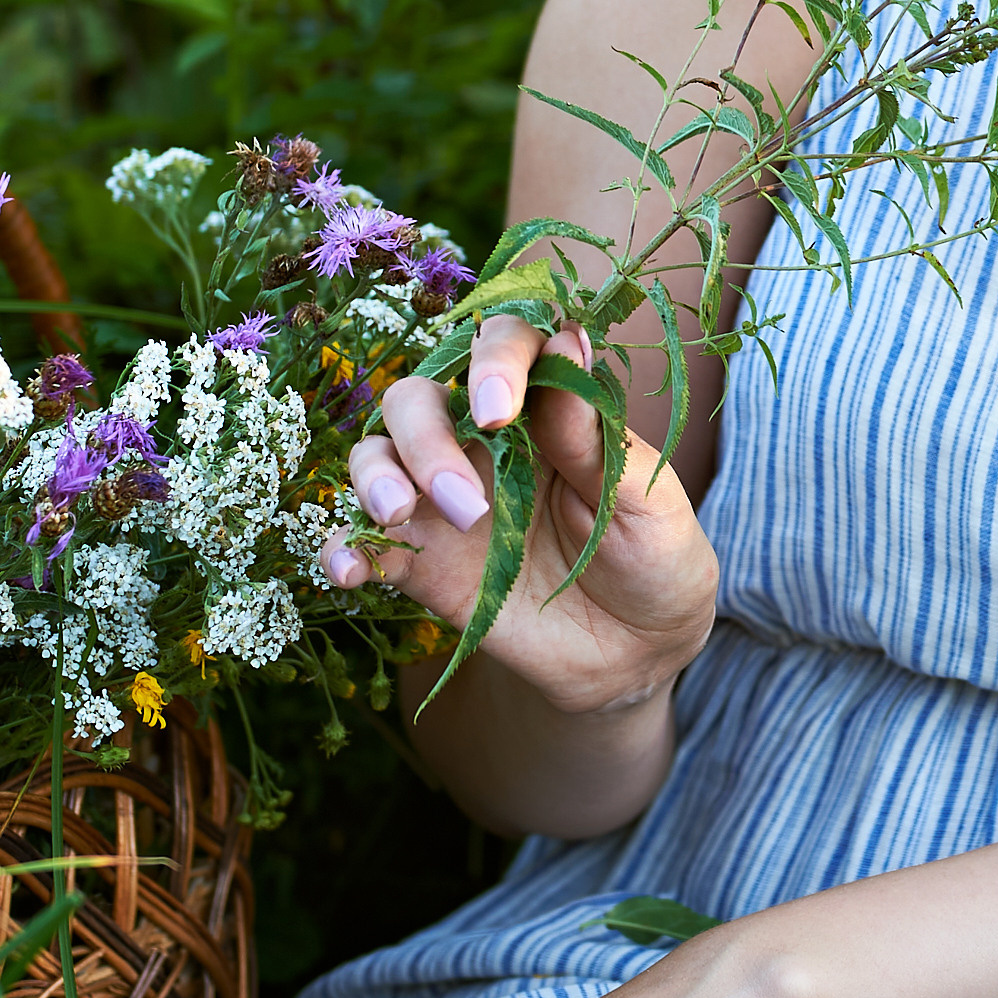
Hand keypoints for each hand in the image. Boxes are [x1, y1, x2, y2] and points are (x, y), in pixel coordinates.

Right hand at [323, 314, 716, 714]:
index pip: (505, 344)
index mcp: (548, 408)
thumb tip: (566, 347)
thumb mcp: (645, 503)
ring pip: (377, 453)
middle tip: (469, 502)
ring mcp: (445, 498)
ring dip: (375, 477)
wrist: (639, 653)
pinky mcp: (421, 559)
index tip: (499, 409)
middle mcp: (485, 440)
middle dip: (426, 437)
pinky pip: (360, 539)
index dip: (492, 358)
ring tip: (401, 517)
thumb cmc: (656, 558)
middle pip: (419, 397)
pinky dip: (341, 545)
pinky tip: (351, 570)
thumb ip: (595, 440)